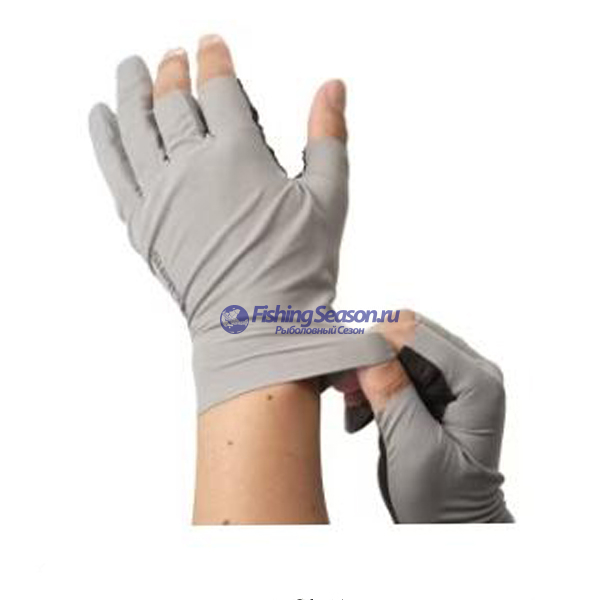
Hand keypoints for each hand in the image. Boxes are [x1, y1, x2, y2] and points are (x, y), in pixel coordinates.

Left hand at [89, 35, 393, 412]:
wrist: (257, 327)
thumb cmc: (297, 269)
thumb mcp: (328, 198)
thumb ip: (328, 137)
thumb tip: (333, 87)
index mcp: (240, 157)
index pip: (219, 89)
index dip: (215, 59)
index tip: (212, 43)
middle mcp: (193, 168)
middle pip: (173, 102)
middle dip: (174, 70)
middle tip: (173, 54)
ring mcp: (162, 195)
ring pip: (137, 126)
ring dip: (132, 91)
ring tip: (131, 68)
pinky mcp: (143, 223)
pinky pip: (114, 169)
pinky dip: (104, 138)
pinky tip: (100, 116)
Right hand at [336, 310, 512, 522]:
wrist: (452, 525)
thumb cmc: (444, 501)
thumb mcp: (415, 450)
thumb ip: (394, 395)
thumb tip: (369, 350)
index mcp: (477, 383)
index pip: (418, 335)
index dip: (377, 345)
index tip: (347, 372)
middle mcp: (470, 371)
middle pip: (408, 333)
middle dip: (371, 358)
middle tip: (349, 394)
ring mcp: (454, 377)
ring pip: (397, 346)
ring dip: (369, 372)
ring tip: (356, 410)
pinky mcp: (435, 386)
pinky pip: (396, 364)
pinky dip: (373, 382)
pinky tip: (364, 412)